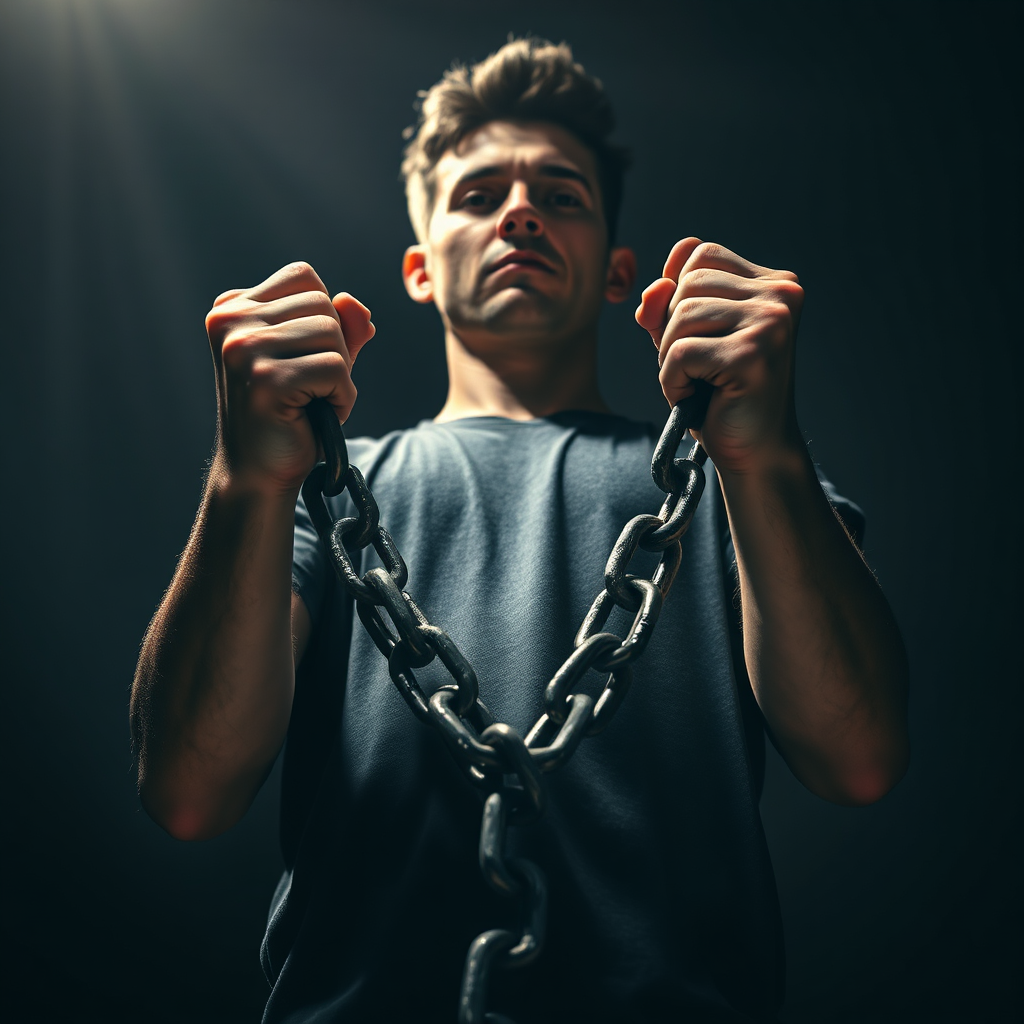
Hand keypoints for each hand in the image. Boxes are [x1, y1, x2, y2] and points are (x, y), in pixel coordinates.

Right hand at [205, 261, 373, 495]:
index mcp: (232, 308)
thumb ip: (341, 327)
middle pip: (323, 303)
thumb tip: (356, 305)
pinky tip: (318, 416)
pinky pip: (336, 368)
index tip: (304, 360)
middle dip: (335, 349)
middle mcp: (229, 321)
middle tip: (311, 388)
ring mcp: (243, 349)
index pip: (305, 277)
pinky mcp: (265, 379)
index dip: (325, 318)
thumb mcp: (318, 360)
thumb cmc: (289, 416)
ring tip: (312, 402)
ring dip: (340, 376)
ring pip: (332, 333)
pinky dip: (342, 398)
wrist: (259, 474)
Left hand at [635, 238, 803, 474]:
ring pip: (681, 315)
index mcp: (774, 283)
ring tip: (697, 383)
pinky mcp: (752, 354)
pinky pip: (680, 352)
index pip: (698, 252)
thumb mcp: (686, 340)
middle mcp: (781, 294)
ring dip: (670, 358)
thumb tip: (652, 291)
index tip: (692, 335)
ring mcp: (771, 323)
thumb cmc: (720, 396)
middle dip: (671, 330)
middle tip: (697, 369)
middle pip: (686, 283)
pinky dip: (672, 380)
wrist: (754, 452)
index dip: (674, 292)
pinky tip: (695, 398)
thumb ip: (663, 308)